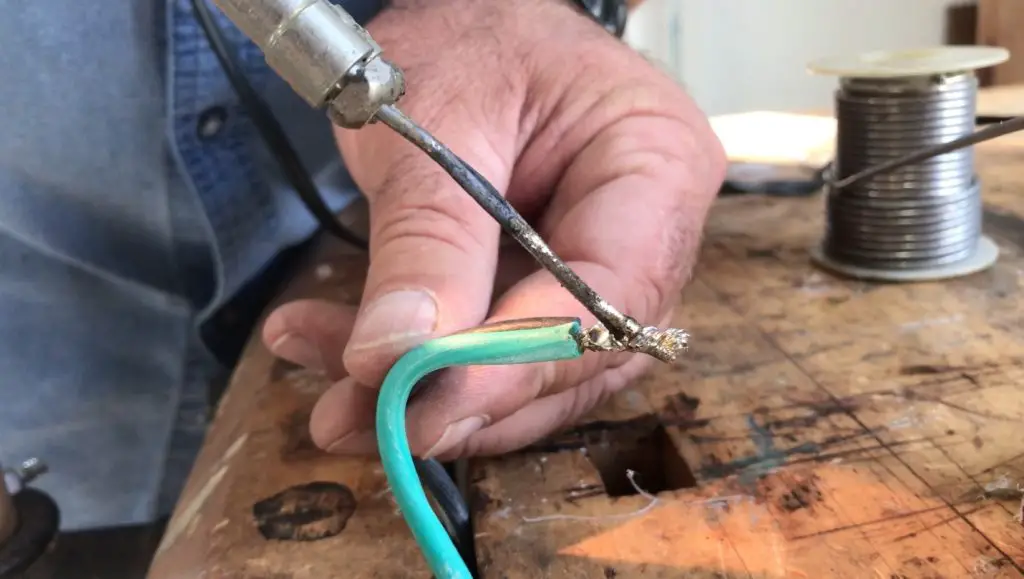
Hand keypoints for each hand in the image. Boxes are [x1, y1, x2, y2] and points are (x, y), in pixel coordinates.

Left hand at [262, 0, 725, 460]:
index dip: (522, 362)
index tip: (426, 403)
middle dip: (466, 398)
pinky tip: (340, 353)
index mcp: (657, 164)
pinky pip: (500, 354)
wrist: (468, 23)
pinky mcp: (551, 290)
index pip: (611, 294)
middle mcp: (648, 232)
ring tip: (333, 397)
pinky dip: (422, 366)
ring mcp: (605, 269)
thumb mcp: (436, 122)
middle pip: (580, 355)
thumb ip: (424, 239)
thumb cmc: (469, 39)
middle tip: (361, 419)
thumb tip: (392, 356)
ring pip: (536, 374)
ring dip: (433, 396)